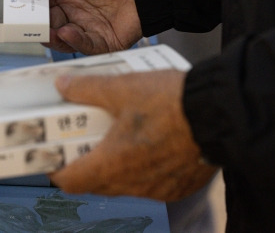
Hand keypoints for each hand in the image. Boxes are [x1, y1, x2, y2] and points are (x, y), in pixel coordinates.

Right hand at [15, 0, 141, 54]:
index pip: (40, 5)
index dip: (27, 6)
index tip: (13, 7)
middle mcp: (74, 13)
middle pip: (48, 24)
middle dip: (36, 25)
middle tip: (25, 23)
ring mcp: (87, 28)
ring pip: (62, 39)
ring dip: (52, 36)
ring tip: (47, 30)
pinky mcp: (103, 41)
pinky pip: (84, 45)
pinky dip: (74, 40)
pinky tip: (67, 32)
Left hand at [49, 70, 217, 201]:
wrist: (220, 111)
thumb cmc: (173, 102)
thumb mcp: (122, 88)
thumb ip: (87, 88)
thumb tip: (64, 85)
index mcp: (113, 163)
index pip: (70, 182)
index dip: (57, 170)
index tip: (54, 158)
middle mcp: (134, 183)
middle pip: (97, 183)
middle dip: (87, 165)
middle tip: (86, 141)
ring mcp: (159, 189)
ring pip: (125, 184)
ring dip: (117, 166)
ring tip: (120, 138)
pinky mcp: (179, 186)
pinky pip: (153, 184)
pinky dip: (145, 169)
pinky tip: (150, 145)